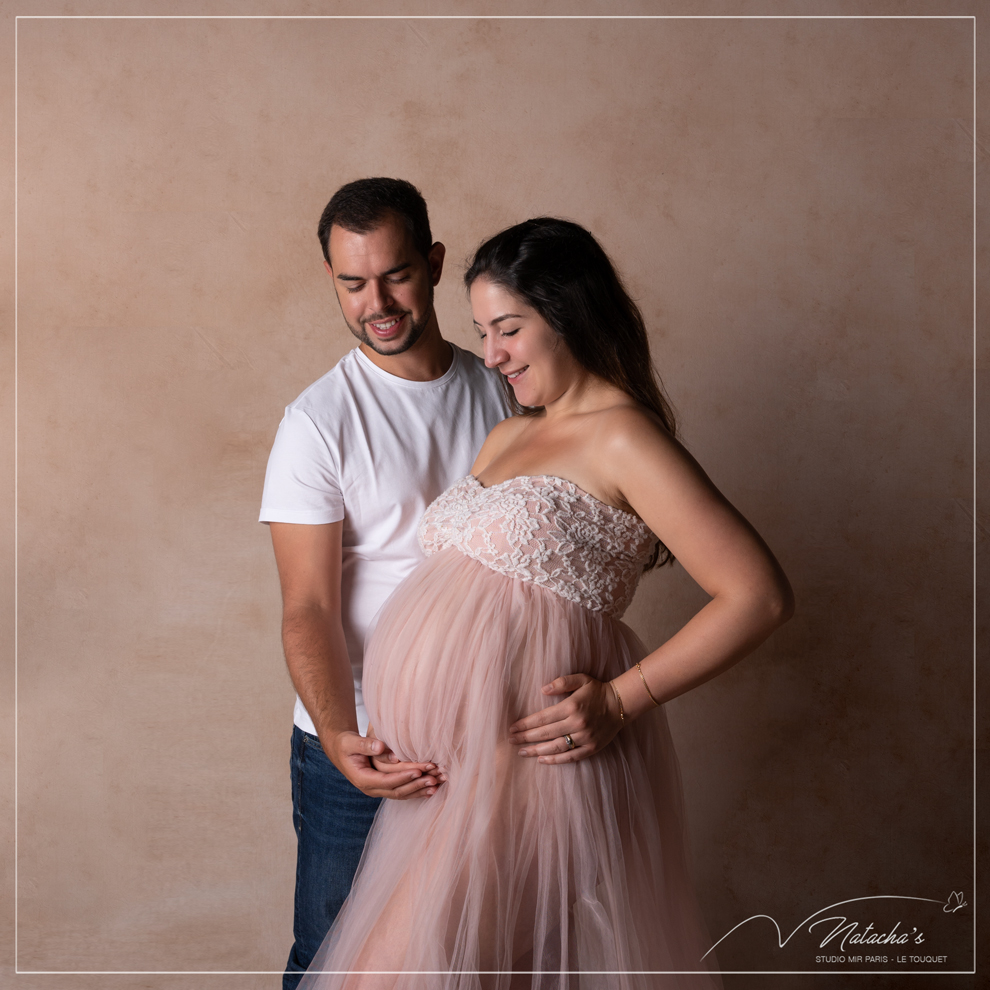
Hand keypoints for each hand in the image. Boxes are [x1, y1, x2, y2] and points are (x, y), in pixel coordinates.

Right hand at [324, 729, 441, 798]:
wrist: (340, 751)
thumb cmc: (346, 744)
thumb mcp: (351, 742)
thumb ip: (365, 744)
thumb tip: (381, 746)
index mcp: (363, 779)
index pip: (387, 781)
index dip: (403, 776)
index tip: (419, 770)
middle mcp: (371, 788)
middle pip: (397, 791)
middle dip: (416, 785)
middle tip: (434, 778)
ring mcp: (378, 790)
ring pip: (401, 794)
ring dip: (419, 790)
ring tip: (437, 784)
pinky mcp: (384, 787)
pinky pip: (402, 792)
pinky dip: (416, 790)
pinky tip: (430, 788)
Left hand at [508, 672, 622, 764]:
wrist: (620, 704)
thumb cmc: (597, 690)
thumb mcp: (581, 679)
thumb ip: (561, 682)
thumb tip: (543, 690)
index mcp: (571, 707)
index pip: (542, 718)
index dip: (525, 724)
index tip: (512, 728)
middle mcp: (577, 723)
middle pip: (545, 733)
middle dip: (526, 737)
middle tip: (511, 741)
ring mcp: (585, 737)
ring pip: (556, 747)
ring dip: (537, 750)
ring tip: (522, 752)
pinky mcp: (592, 748)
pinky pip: (571, 756)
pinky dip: (555, 760)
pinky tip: (542, 759)